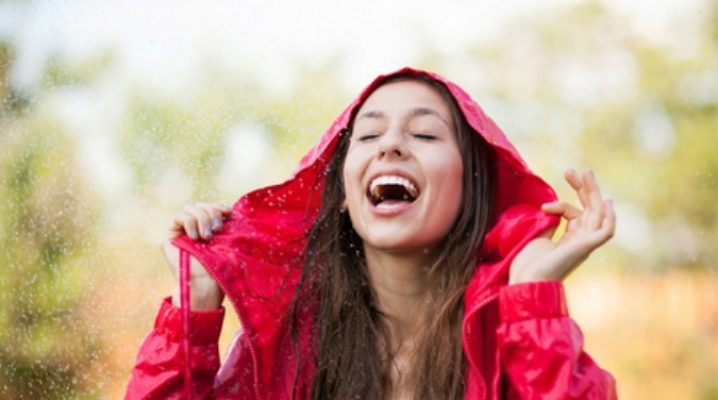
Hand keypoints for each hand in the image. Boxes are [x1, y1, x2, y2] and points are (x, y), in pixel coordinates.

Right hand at [162, 202, 231, 308]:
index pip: (212, 207)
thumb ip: (228, 224)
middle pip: (202, 205)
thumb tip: (233, 208)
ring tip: (207, 237)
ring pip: (191, 208)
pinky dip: (189, 223)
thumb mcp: (229, 241)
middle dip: (212, 213)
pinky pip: (178, 216)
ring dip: (202, 219)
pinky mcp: (170, 235)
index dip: (219, 206)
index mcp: (210, 227)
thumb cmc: (220, 266)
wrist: (205, 283)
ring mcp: (182, 230)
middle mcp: (196, 227)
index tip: (228, 213)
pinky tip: (195, 237)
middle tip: (217, 230)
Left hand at [509, 169, 615, 284]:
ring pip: (598, 214)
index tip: (543, 205)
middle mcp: (580, 241)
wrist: (526, 280)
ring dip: (593, 192)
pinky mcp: (586, 248)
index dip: (562, 204)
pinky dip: (609, 218)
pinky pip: (606, 231)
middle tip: (572, 170)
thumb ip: (548, 222)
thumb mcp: (538, 235)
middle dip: (583, 188)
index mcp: (569, 240)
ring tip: (585, 173)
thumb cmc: (528, 263)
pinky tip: (606, 202)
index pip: (575, 214)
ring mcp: (585, 245)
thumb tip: (549, 209)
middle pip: (590, 210)